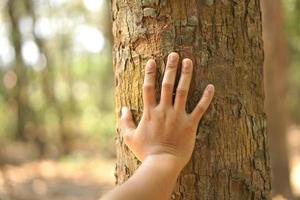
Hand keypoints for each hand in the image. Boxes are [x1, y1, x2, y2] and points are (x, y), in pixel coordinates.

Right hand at [120, 52, 214, 169]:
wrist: (162, 164)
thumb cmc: (146, 152)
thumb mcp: (129, 137)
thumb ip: (125, 122)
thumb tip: (123, 109)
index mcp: (150, 112)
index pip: (149, 88)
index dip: (150, 73)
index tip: (152, 61)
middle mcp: (164, 110)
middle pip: (167, 84)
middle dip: (170, 68)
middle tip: (174, 54)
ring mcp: (178, 116)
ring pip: (183, 91)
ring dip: (186, 75)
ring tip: (189, 61)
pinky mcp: (190, 124)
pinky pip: (200, 109)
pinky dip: (206, 97)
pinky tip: (211, 86)